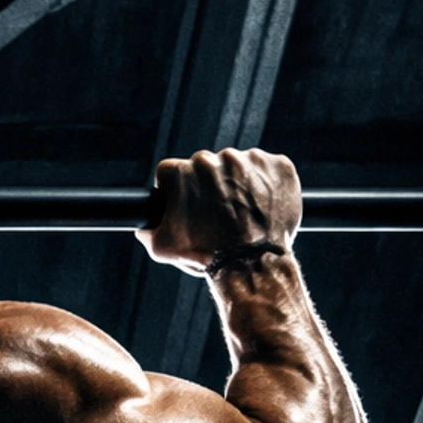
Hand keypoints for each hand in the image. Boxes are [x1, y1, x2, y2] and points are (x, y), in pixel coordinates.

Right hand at [138, 147, 300, 276]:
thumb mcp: (163, 248)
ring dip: (240, 185)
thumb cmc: (207, 256)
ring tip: (244, 214)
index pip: (172, 172)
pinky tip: (263, 207)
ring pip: (240, 166)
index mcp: (181, 171)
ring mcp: (249, 159)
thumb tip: (144, 225)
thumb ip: (148, 230)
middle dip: (211, 187)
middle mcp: (213, 158)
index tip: (189, 206)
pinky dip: (268, 184)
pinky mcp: (279, 165)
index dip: (178, 191)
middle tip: (219, 214)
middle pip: (207, 167)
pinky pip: (270, 169)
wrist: (252, 264)